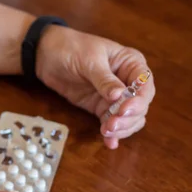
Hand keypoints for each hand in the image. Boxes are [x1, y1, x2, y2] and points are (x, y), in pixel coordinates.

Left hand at [36, 26, 155, 148]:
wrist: (46, 54)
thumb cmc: (71, 48)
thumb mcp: (89, 60)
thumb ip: (104, 79)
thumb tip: (118, 96)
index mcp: (131, 63)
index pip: (145, 85)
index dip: (139, 100)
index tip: (124, 110)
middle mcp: (127, 81)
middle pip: (139, 105)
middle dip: (128, 118)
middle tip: (111, 125)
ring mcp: (114, 97)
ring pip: (129, 118)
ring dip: (121, 128)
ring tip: (106, 132)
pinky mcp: (100, 107)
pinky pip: (112, 122)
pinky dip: (112, 133)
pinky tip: (109, 143)